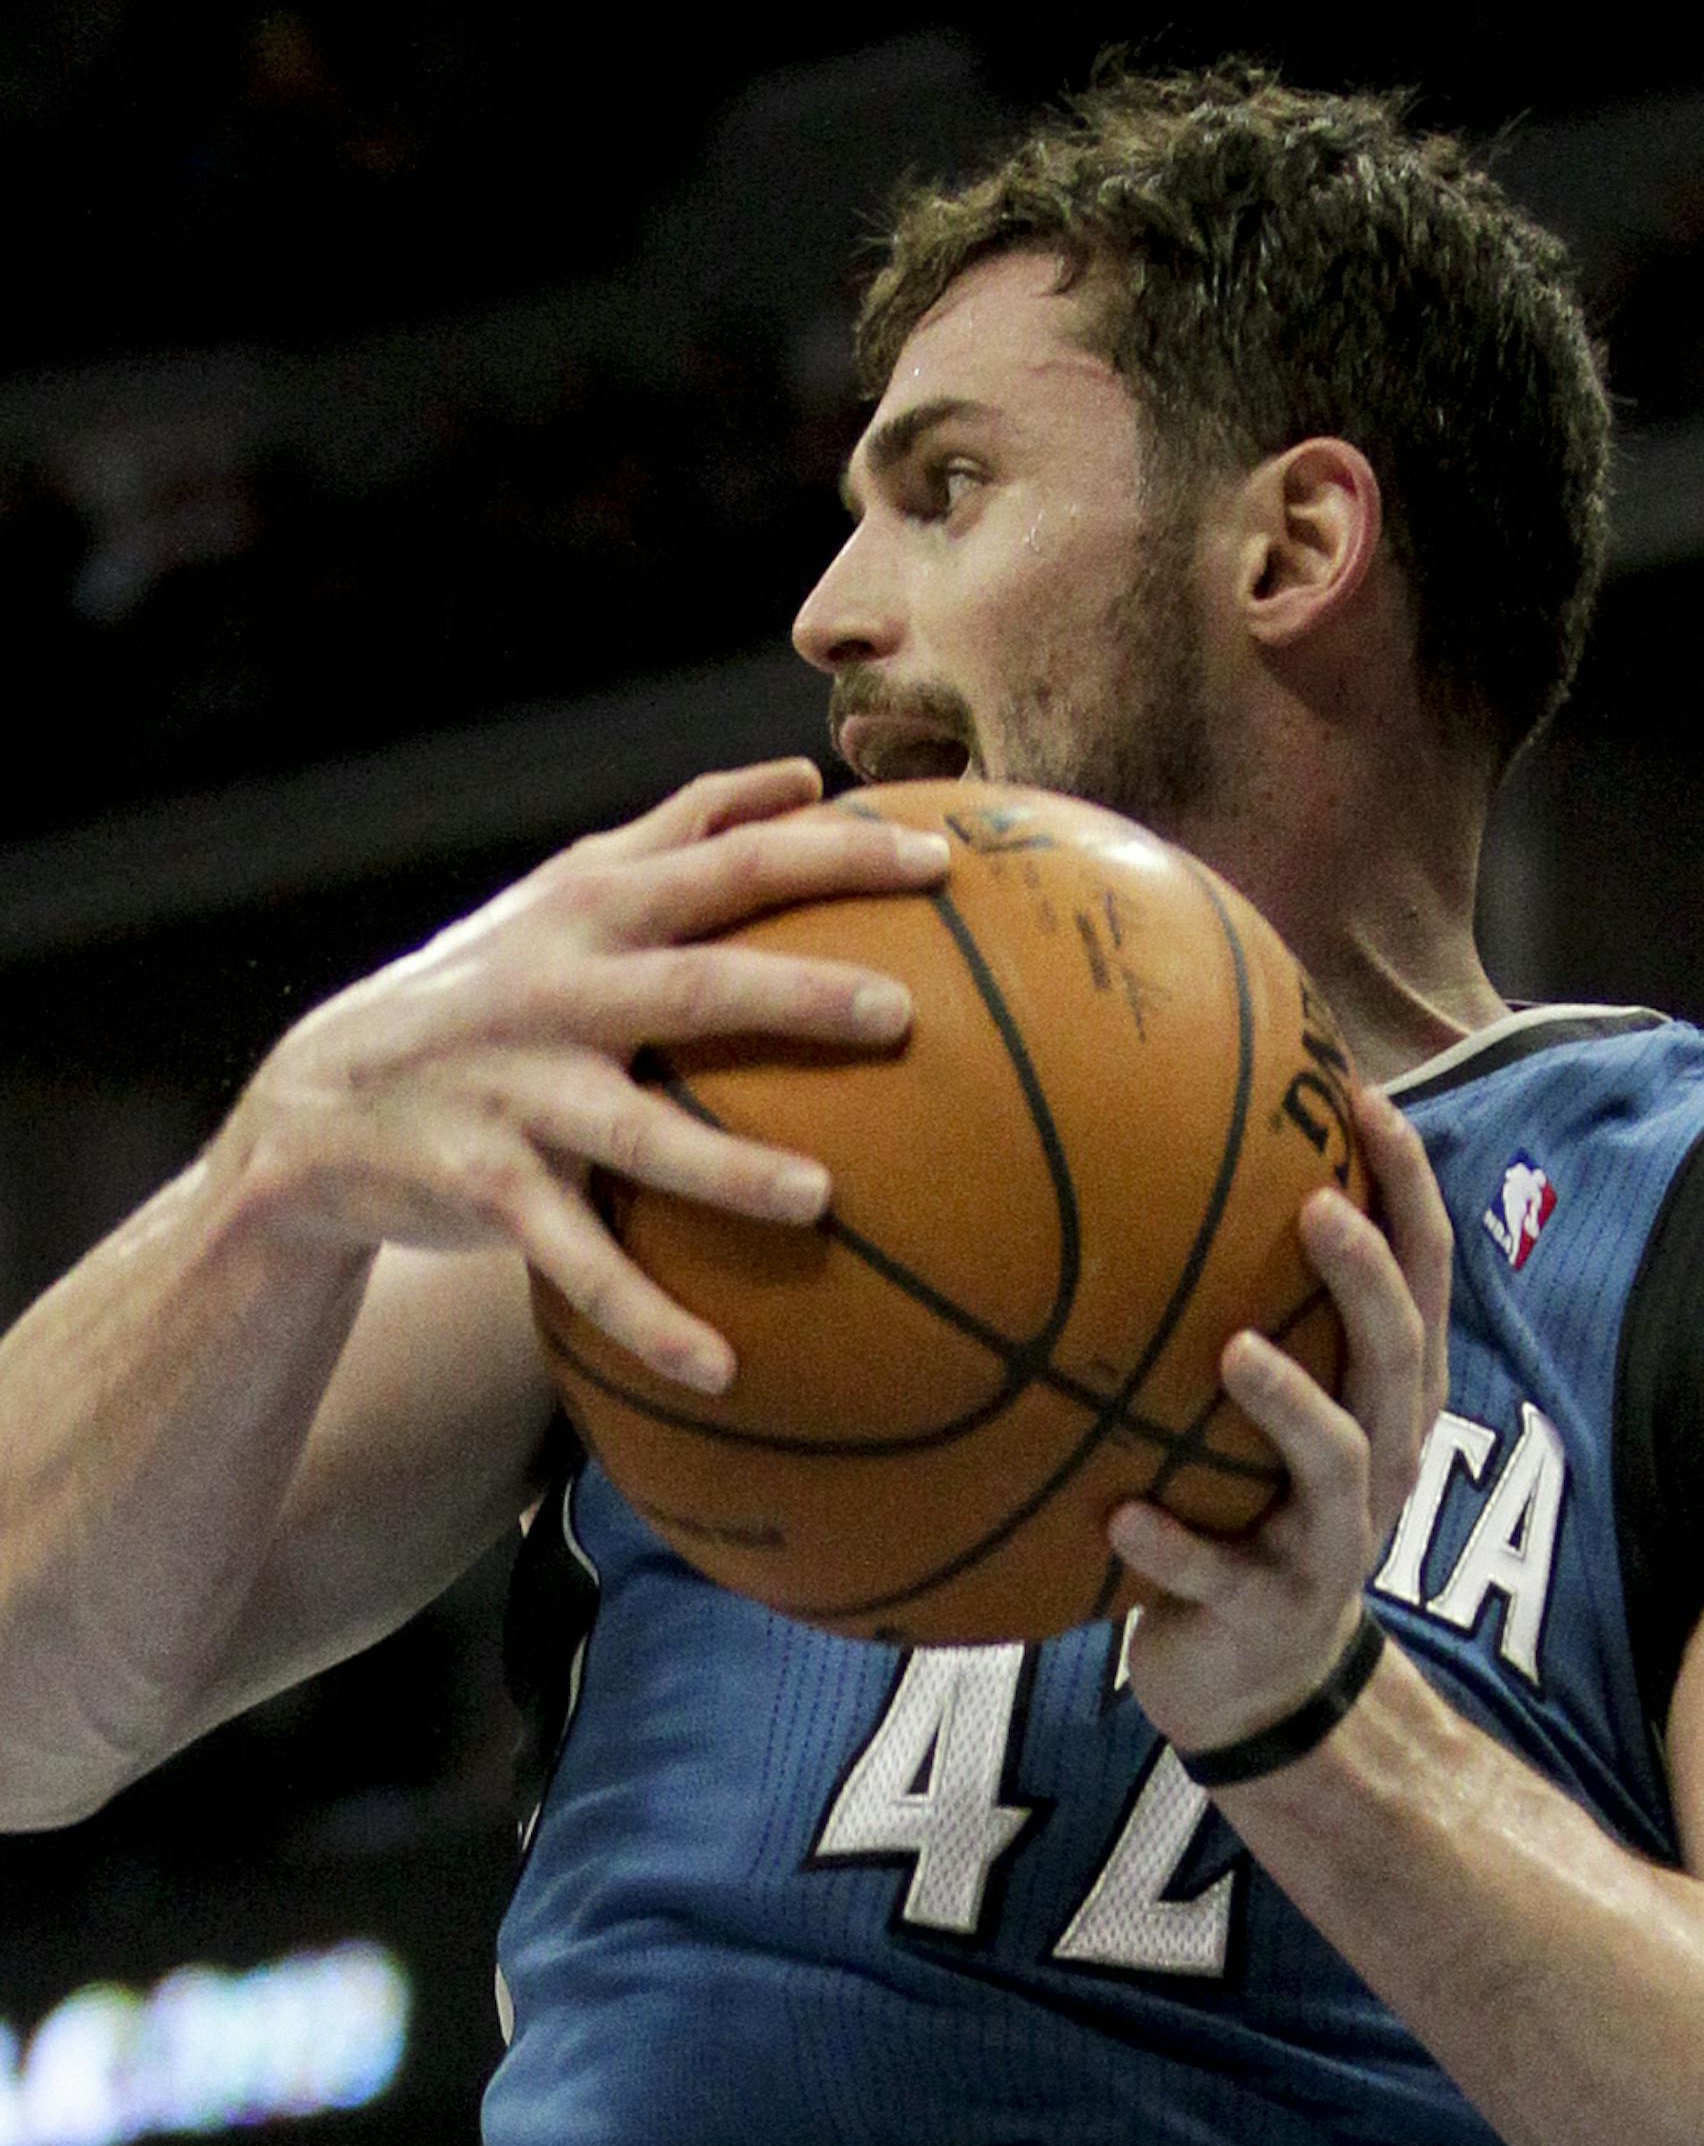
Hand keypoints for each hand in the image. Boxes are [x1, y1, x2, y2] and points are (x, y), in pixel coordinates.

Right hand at [209, 760, 948, 1392]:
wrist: (322, 1099)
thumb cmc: (489, 979)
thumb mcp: (568, 889)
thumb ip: (683, 826)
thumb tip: (802, 777)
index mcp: (595, 909)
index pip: (729, 863)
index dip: (832, 857)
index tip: (939, 863)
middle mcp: (559, 990)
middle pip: (691, 984)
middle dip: (794, 992)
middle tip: (900, 1010)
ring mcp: (519, 1092)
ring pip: (634, 1133)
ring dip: (727, 1167)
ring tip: (819, 1198)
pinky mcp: (486, 1188)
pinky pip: (577, 1261)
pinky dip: (645, 1316)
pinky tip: (722, 1368)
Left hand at [1107, 1084, 1451, 1761]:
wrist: (1260, 1682)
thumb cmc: (1254, 1507)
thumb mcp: (1275, 1409)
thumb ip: (1257, 1308)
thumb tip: (1175, 1153)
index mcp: (1388, 1397)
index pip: (1424, 1276)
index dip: (1408, 1190)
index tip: (1364, 1100)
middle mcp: (1380, 1460)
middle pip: (1398, 1356)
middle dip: (1366, 1279)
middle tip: (1315, 1207)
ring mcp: (1330, 1542)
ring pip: (1336, 1463)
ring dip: (1290, 1406)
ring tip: (1235, 1353)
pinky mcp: (1268, 1612)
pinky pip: (1220, 1575)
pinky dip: (1172, 1548)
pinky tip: (1120, 1517)